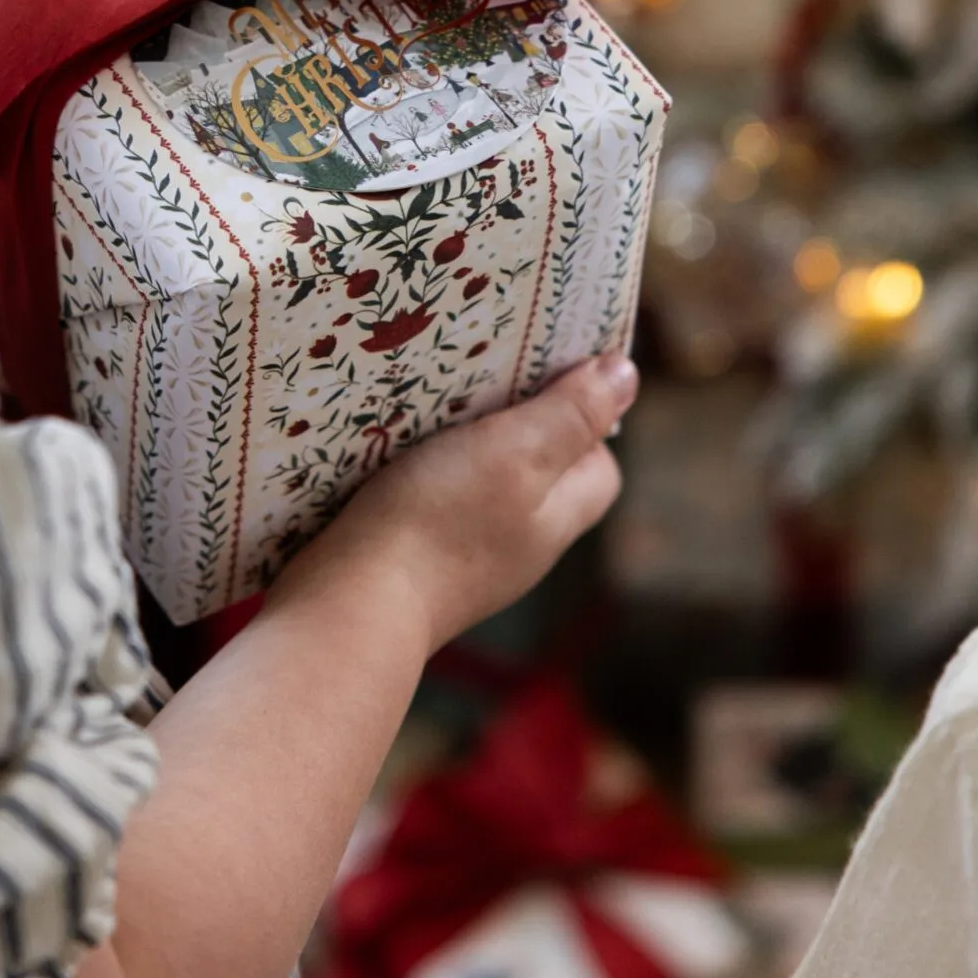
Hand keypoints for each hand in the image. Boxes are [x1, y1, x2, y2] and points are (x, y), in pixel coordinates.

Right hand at [271, 350, 634, 653]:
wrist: (350, 604)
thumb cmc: (439, 522)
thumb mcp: (515, 452)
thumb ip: (572, 415)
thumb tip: (626, 375)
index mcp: (557, 521)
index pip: (599, 464)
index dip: (585, 416)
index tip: (548, 373)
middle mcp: (521, 547)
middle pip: (541, 471)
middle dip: (521, 422)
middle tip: (486, 376)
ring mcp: (468, 562)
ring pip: (485, 486)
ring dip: (466, 445)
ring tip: (435, 407)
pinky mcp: (417, 565)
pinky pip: (438, 505)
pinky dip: (425, 474)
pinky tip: (394, 455)